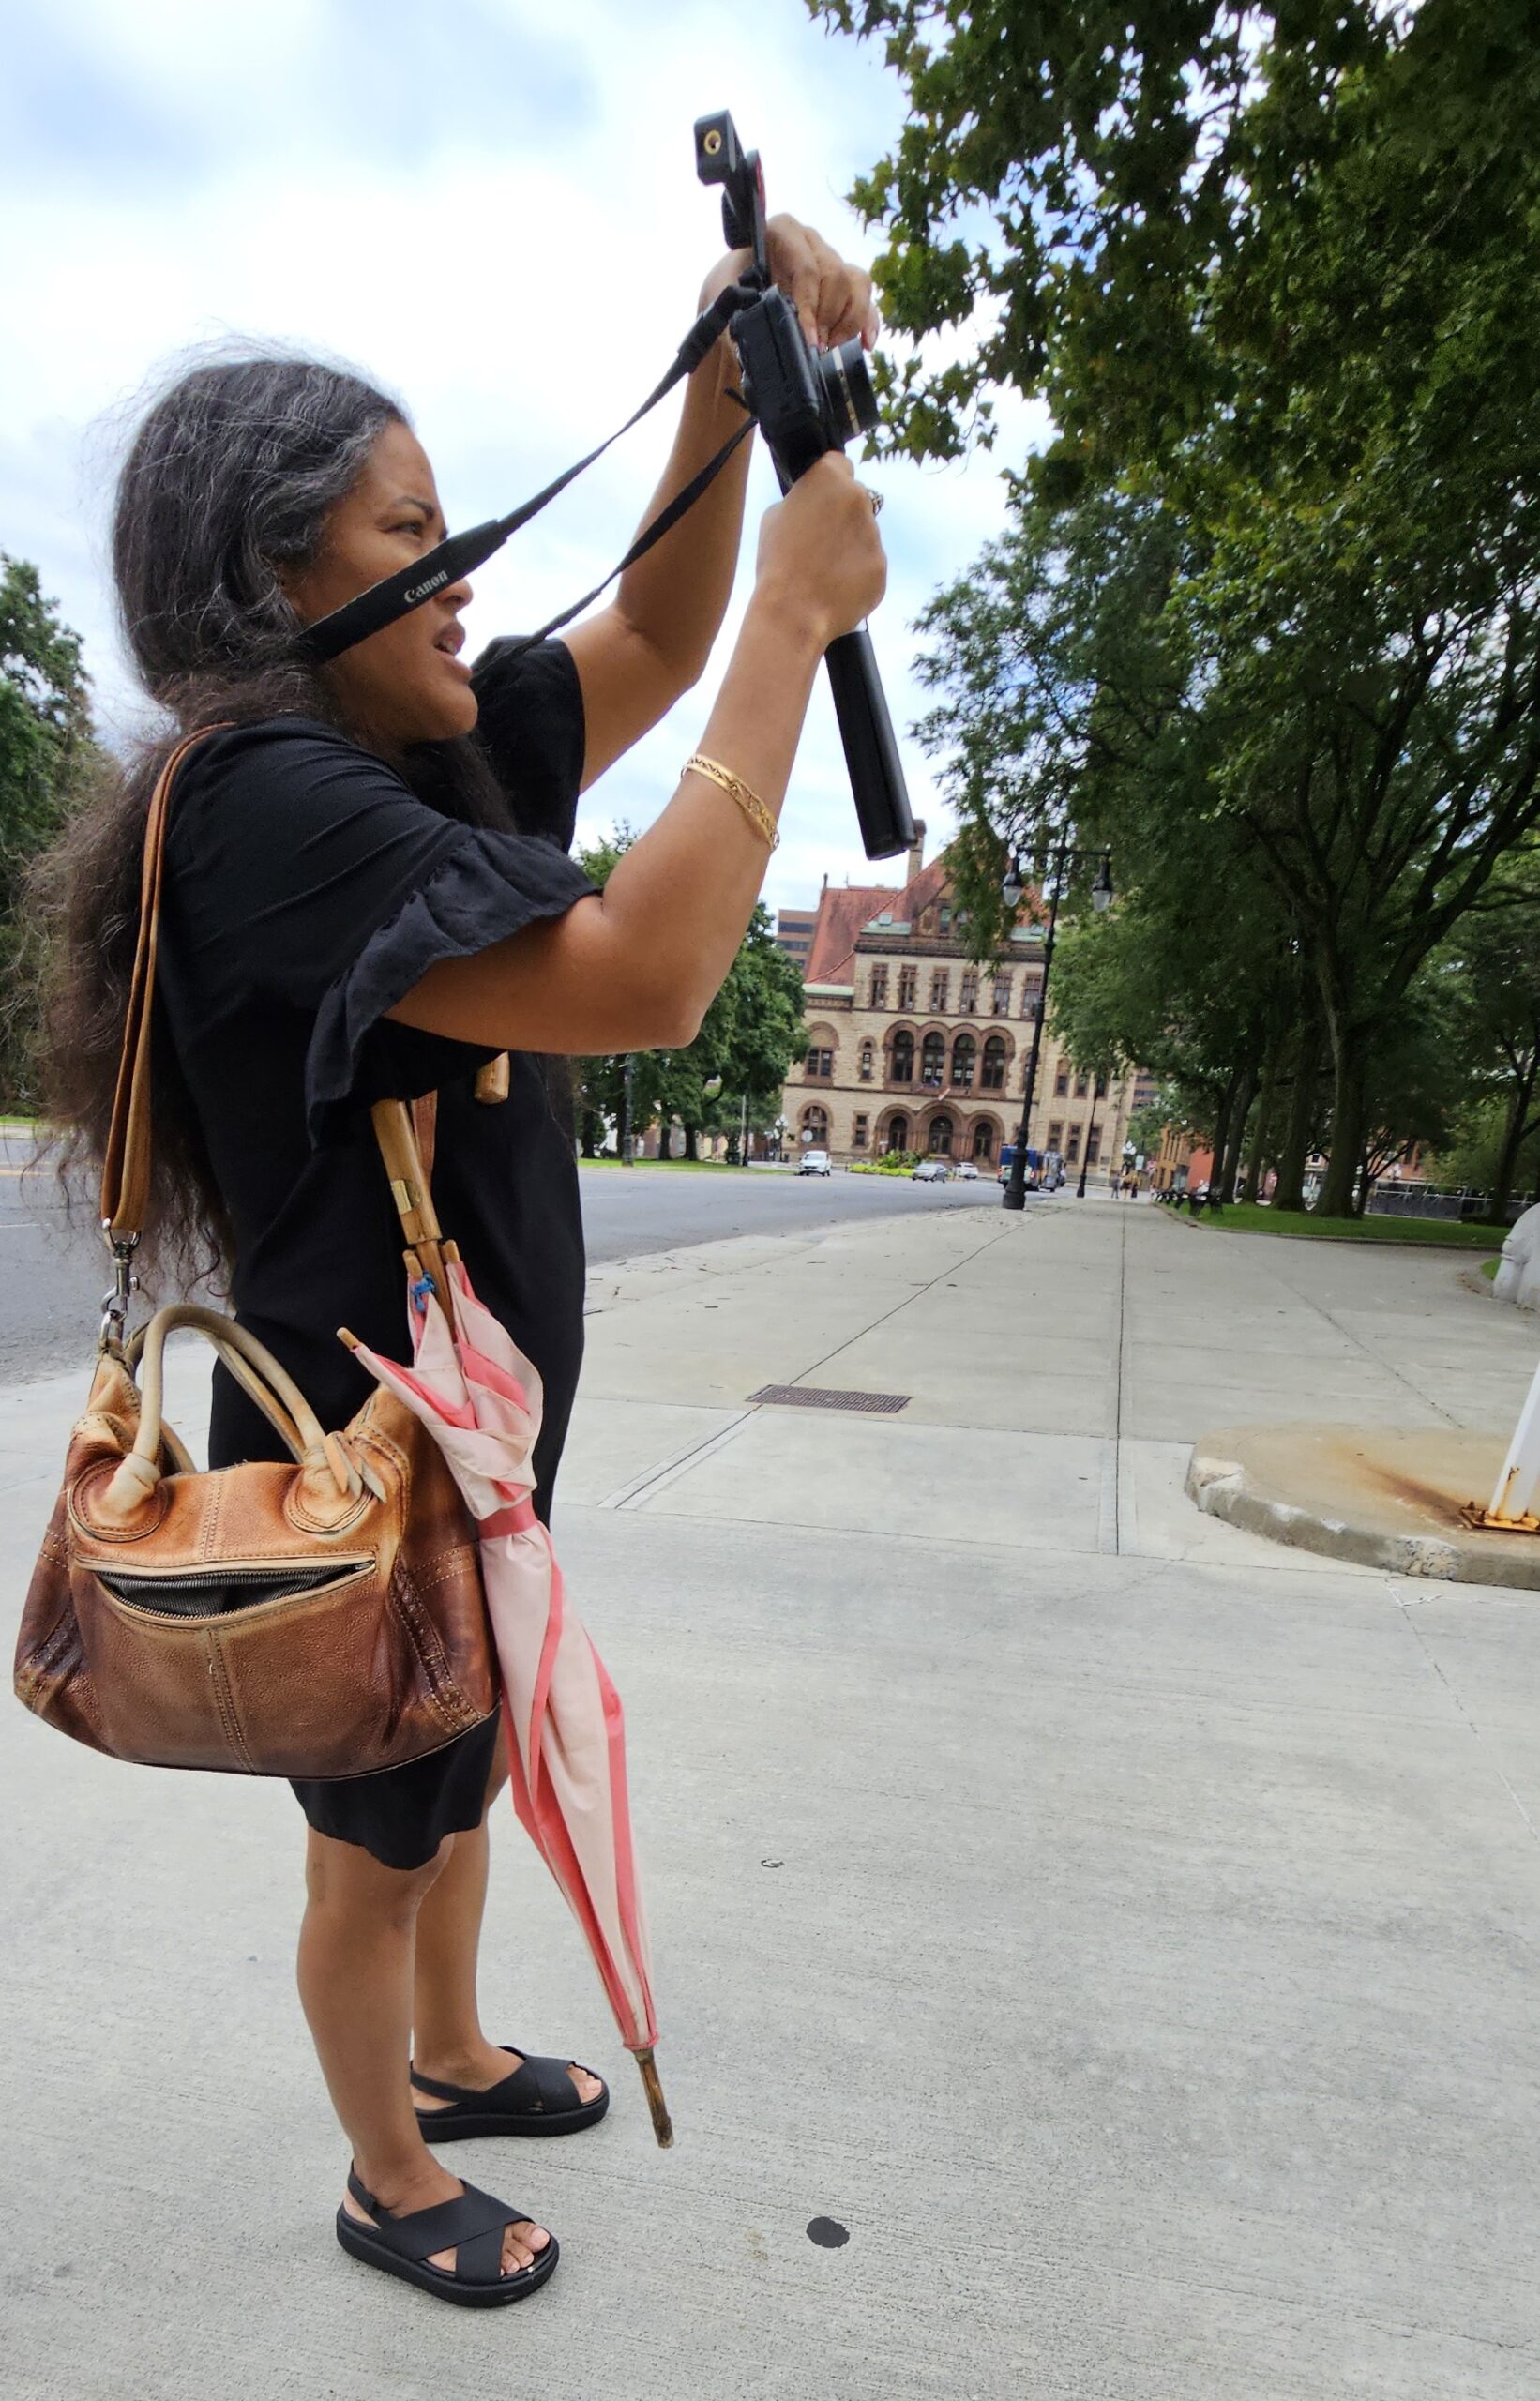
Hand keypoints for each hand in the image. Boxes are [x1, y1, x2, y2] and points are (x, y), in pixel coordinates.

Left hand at [699, 215, 878, 351]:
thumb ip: (744, 316)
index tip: (808, 338)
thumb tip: (767, 344)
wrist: (734, 290)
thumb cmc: (730, 290)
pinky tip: (866, 344)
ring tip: (831, 348)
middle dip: (828, 317)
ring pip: (857, 283)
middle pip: (836, 275)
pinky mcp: (845, 282)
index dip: (809, 306)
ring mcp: (831, 259)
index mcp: (782, 232)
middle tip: (816, 348)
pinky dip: (868, 322)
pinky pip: (867, 297)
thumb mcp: (728, 299)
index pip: (806, 267)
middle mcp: (811, 241)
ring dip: (848, 322)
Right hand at [753, 453, 886, 648]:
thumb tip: (811, 506)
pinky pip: (869, 565)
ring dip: (849, 547)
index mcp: (829, 479)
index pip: (838, 463)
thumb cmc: (777, 564)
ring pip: (864, 535)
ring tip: (822, 571)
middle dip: (841, 516)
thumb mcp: (773, 517)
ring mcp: (874, 535)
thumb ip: (800, 502)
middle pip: (855, 500)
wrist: (793, 613)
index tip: (820, 498)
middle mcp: (859, 499)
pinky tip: (834, 587)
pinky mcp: (881, 567)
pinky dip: (856, 575)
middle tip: (817, 542)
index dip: (827, 482)